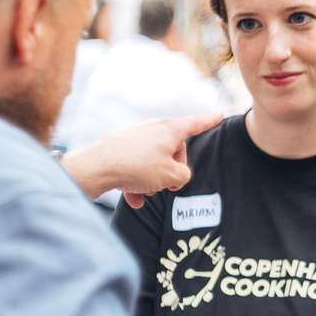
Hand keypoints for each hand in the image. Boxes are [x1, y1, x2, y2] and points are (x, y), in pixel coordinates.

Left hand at [62, 114, 221, 205]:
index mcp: (169, 129)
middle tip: (169, 185)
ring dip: (154, 180)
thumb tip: (176, 175)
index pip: (196, 123)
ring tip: (147, 193)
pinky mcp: (120, 149)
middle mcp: (152, 129)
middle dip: (174, 169)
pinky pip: (136, 167)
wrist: (95, 168)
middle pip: (174, 149)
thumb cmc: (136, 167)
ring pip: (154, 161)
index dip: (209, 121)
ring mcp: (135, 138)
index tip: (219, 115)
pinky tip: (133, 199)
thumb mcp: (171, 176)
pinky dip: (137, 183)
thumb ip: (184, 176)